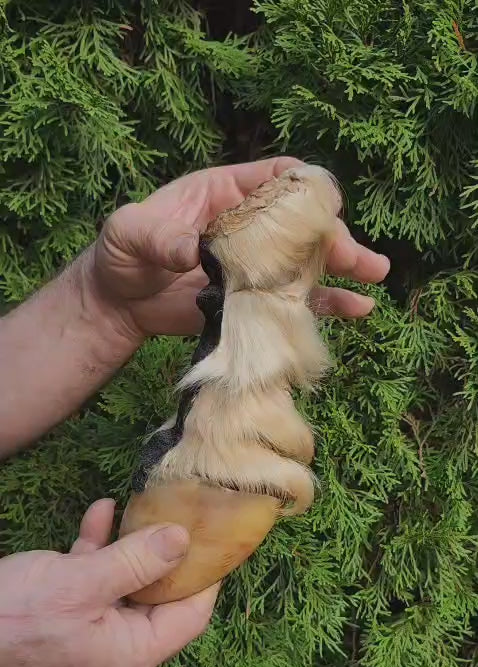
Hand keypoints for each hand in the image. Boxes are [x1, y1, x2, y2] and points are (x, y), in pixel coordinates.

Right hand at [0, 500, 216, 666]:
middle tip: (183, 515)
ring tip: (139, 507)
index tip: (219, 538)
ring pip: (122, 590)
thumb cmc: (12, 619)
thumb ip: (136, 562)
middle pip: (157, 602)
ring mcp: (86, 643)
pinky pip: (90, 589)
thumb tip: (184, 540)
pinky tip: (96, 515)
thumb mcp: (80, 583)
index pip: (189, 618)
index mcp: (129, 656)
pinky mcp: (60, 627)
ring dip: (128, 548)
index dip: (207, 577)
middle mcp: (113, 656)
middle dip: (166, 556)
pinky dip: (95, 555)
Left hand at [89, 157, 389, 339]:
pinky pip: (295, 301)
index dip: (303, 187)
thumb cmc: (121, 254)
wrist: (116, 302)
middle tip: (356, 256)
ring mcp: (255, 266)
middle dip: (332, 236)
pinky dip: (326, 304)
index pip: (275, 178)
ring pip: (307, 261)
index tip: (325, 204)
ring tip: (375, 274)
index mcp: (224, 193)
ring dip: (343, 266)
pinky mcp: (254, 301)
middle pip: (301, 224)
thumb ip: (160, 238)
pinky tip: (358, 308)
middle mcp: (249, 227)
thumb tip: (193, 252)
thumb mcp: (130, 234)